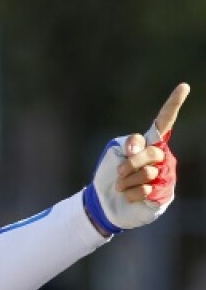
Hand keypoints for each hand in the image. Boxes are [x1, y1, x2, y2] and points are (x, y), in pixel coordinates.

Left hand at [83, 83, 188, 235]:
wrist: (105, 202)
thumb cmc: (111, 175)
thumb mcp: (115, 154)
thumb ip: (129, 145)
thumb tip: (138, 148)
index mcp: (150, 144)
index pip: (163, 122)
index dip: (173, 105)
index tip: (183, 86)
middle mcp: (162, 157)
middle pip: (149, 153)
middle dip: (129, 164)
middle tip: (119, 173)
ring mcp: (165, 175)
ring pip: (146, 173)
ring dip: (126, 182)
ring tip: (122, 186)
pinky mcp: (163, 193)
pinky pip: (146, 190)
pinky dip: (131, 194)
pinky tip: (129, 196)